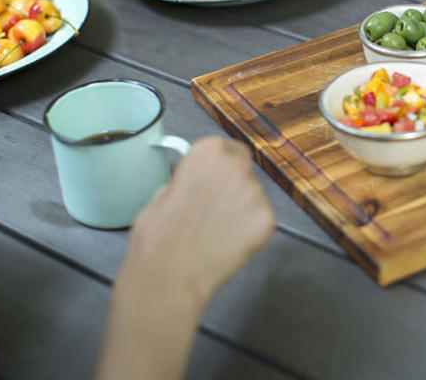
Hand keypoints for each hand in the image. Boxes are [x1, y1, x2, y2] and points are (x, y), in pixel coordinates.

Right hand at [119, 136, 274, 308]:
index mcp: (208, 151)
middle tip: (216, 209)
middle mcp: (236, 166)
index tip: (218, 177)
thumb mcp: (162, 192)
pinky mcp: (267, 220)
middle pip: (245, 170)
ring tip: (217, 231)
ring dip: (241, 209)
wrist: (167, 277)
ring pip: (254, 196)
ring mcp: (255, 193)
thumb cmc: (158, 238)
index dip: (223, 166)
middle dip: (234, 186)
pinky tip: (229, 242)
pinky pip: (262, 220)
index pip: (230, 148)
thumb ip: (188, 178)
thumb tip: (198, 179)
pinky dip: (250, 231)